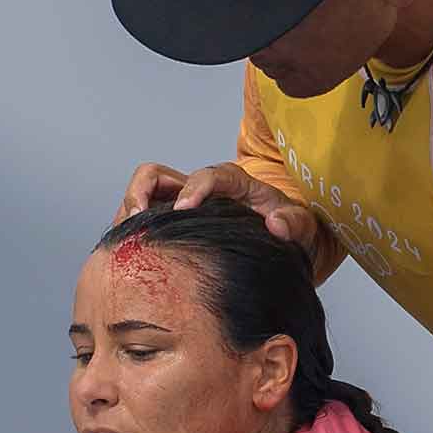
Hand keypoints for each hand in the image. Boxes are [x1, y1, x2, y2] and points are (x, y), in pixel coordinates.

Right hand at [116, 160, 320, 255]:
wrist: (284, 244)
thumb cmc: (289, 230)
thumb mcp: (302, 226)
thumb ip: (295, 222)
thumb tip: (276, 225)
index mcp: (231, 183)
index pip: (206, 176)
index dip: (192, 189)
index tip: (183, 210)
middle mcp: (199, 190)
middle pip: (154, 176)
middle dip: (140, 192)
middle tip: (139, 220)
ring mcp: (180, 207)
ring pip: (139, 197)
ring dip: (129, 214)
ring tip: (129, 241)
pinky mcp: (170, 226)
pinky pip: (140, 223)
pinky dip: (131, 234)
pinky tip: (134, 256)